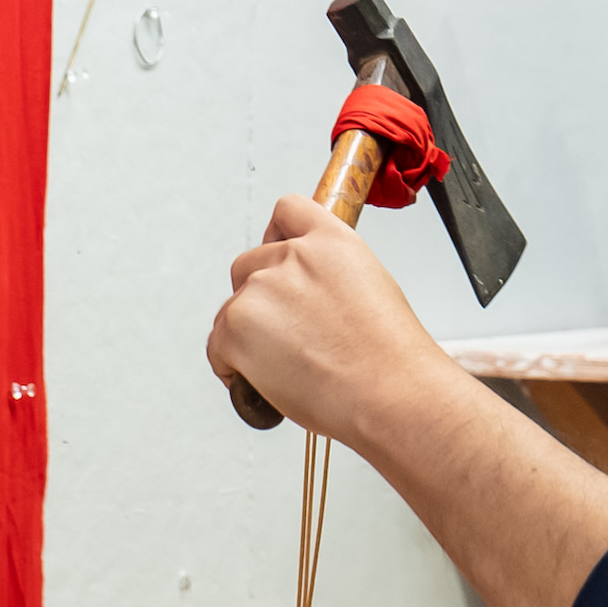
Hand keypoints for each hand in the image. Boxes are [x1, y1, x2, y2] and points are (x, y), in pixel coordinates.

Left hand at [207, 195, 451, 443]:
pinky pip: (217, 347)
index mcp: (331, 241)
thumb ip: (331, 275)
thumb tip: (309, 294)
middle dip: (260, 300)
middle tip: (287, 336)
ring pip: (231, 309)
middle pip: (248, 266)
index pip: (286, 212)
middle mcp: (293, 256)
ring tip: (287, 367)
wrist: (391, 394)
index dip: (277, 239)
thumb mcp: (374, 288)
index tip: (279, 264)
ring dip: (246, 335)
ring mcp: (261, 289)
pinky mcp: (237, 327)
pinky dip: (231, 366)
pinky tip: (265, 381)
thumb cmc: (390, 358)